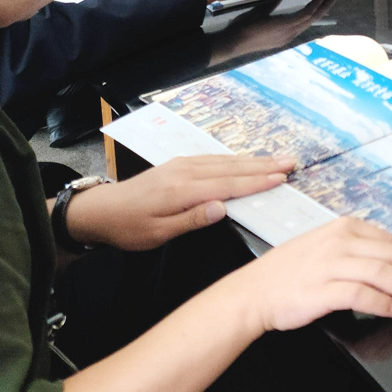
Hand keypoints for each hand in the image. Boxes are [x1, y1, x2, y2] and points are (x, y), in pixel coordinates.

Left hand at [63, 154, 295, 250]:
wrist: (99, 210)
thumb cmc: (128, 228)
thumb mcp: (157, 233)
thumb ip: (190, 219)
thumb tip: (222, 207)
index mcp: (182, 190)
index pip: (228, 185)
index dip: (256, 182)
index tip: (281, 178)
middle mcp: (185, 171)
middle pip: (231, 167)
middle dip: (263, 165)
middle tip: (291, 162)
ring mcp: (182, 164)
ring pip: (224, 160)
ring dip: (253, 160)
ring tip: (277, 159)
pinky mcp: (178, 164)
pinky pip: (214, 159)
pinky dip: (235, 159)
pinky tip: (245, 160)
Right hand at [225, 217, 391, 330]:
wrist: (252, 293)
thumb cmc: (288, 273)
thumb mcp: (324, 246)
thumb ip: (357, 248)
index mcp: (344, 228)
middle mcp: (340, 242)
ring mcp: (331, 264)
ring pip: (383, 273)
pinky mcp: (322, 289)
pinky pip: (363, 295)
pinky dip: (385, 303)